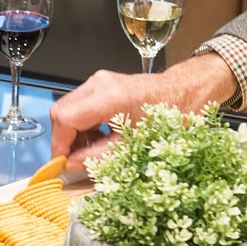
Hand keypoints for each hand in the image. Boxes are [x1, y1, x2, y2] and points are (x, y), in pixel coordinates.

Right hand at [49, 53, 237, 169]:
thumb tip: (71, 165)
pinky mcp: (102, 84)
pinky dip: (83, 124)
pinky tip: (99, 137)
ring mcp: (99, 81)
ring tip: (91, 149)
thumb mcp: (133, 145)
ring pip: (69, 108)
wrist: (187, 93)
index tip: (61, 162)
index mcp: (109, 97)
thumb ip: (98, 156)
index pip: (65, 118)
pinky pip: (80, 105)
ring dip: (74, 132)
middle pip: (62, 111)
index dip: (59, 143)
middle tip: (73, 159)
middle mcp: (100, 84)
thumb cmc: (170, 116)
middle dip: (64, 139)